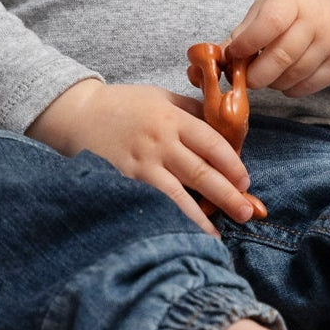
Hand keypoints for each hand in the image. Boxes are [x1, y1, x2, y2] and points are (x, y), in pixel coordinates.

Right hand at [26, 79, 254, 235]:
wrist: (80, 114)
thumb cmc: (124, 104)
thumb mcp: (160, 96)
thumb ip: (190, 110)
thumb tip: (225, 128)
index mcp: (172, 117)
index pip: (211, 142)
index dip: (232, 163)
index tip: (246, 180)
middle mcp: (160, 141)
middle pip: (202, 172)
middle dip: (229, 194)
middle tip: (249, 211)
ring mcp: (143, 164)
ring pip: (182, 193)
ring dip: (208, 213)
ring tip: (224, 230)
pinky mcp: (128, 180)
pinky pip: (159, 203)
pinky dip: (177, 218)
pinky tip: (191, 233)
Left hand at [223, 0, 329, 97]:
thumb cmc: (297, 4)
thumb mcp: (270, 3)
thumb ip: (246, 29)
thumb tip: (220, 56)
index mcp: (294, 0)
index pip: (270, 23)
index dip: (248, 43)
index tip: (234, 54)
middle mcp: (318, 22)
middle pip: (281, 57)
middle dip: (255, 74)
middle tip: (243, 77)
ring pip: (293, 76)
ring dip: (271, 82)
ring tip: (265, 73)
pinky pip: (307, 87)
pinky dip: (288, 88)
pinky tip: (284, 77)